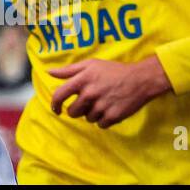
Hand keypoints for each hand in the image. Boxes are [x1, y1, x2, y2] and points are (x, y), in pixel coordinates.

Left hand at [48, 56, 171, 128]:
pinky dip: (103, 120)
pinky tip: (110, 109)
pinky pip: (100, 125)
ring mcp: (101, 106)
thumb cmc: (113, 70)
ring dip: (92, 114)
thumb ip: (68, 70)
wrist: (140, 79)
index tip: (56, 109)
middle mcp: (90, 94)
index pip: (59, 95)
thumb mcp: (90, 64)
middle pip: (73, 112)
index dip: (54, 104)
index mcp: (82, 80)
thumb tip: (49, 72)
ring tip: (103, 103)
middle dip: (77, 110)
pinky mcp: (113, 116)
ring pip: (87, 119)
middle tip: (86, 104)